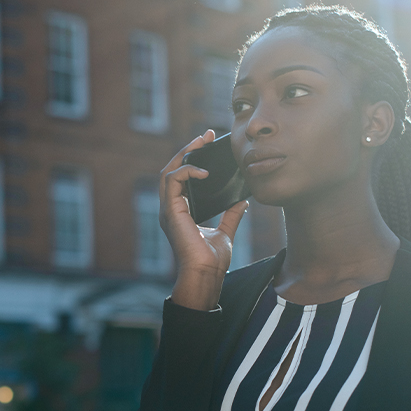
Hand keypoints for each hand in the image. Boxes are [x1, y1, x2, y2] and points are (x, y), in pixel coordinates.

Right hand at [160, 129, 249, 310]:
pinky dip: (186, 172)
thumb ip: (231, 215)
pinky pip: (173, 181)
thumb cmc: (212, 260)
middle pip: (172, 169)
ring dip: (184, 155)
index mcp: (180, 211)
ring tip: (201, 143)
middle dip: (188, 150)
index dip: (192, 158)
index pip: (181, 177)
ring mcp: (168, 209)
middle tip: (205, 135)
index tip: (207, 143)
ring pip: (168, 171)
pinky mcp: (171, 211)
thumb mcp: (225, 232)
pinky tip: (204, 171)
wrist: (206, 275)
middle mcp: (170, 208)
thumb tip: (242, 200)